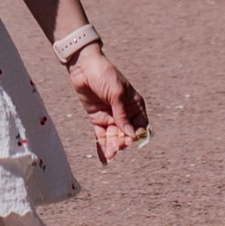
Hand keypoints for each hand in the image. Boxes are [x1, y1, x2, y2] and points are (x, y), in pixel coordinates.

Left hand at [67, 47, 147, 164]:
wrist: (83, 67)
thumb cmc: (105, 75)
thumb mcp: (117, 93)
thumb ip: (123, 115)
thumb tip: (130, 134)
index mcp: (134, 105)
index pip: (141, 125)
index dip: (137, 134)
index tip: (131, 139)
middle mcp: (124, 113)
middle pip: (127, 133)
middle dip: (123, 141)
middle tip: (117, 145)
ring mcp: (110, 116)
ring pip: (114, 136)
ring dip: (113, 146)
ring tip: (110, 154)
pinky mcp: (97, 119)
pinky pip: (101, 135)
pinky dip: (102, 146)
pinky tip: (104, 157)